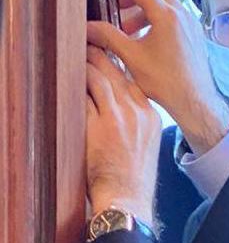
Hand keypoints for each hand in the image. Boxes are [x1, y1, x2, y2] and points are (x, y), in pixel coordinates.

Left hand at [86, 45, 160, 226]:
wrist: (127, 198)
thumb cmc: (131, 176)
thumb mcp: (144, 144)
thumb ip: (134, 120)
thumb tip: (115, 103)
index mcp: (150, 115)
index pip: (132, 80)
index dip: (117, 64)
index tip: (105, 56)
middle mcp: (138, 112)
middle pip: (117, 73)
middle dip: (100, 55)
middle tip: (85, 44)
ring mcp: (120, 118)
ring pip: (100, 79)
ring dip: (85, 63)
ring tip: (73, 53)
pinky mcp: (101, 126)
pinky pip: (84, 96)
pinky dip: (74, 84)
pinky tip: (64, 76)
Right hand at [87, 0, 228, 155]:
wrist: (195, 101)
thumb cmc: (167, 82)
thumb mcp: (132, 58)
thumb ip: (108, 37)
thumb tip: (87, 27)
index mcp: (166, 16)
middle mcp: (182, 15)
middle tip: (117, 6)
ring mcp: (191, 23)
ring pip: (165, 1)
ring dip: (144, 8)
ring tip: (128, 30)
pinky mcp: (194, 33)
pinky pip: (174, 15)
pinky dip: (158, 19)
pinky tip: (146, 39)